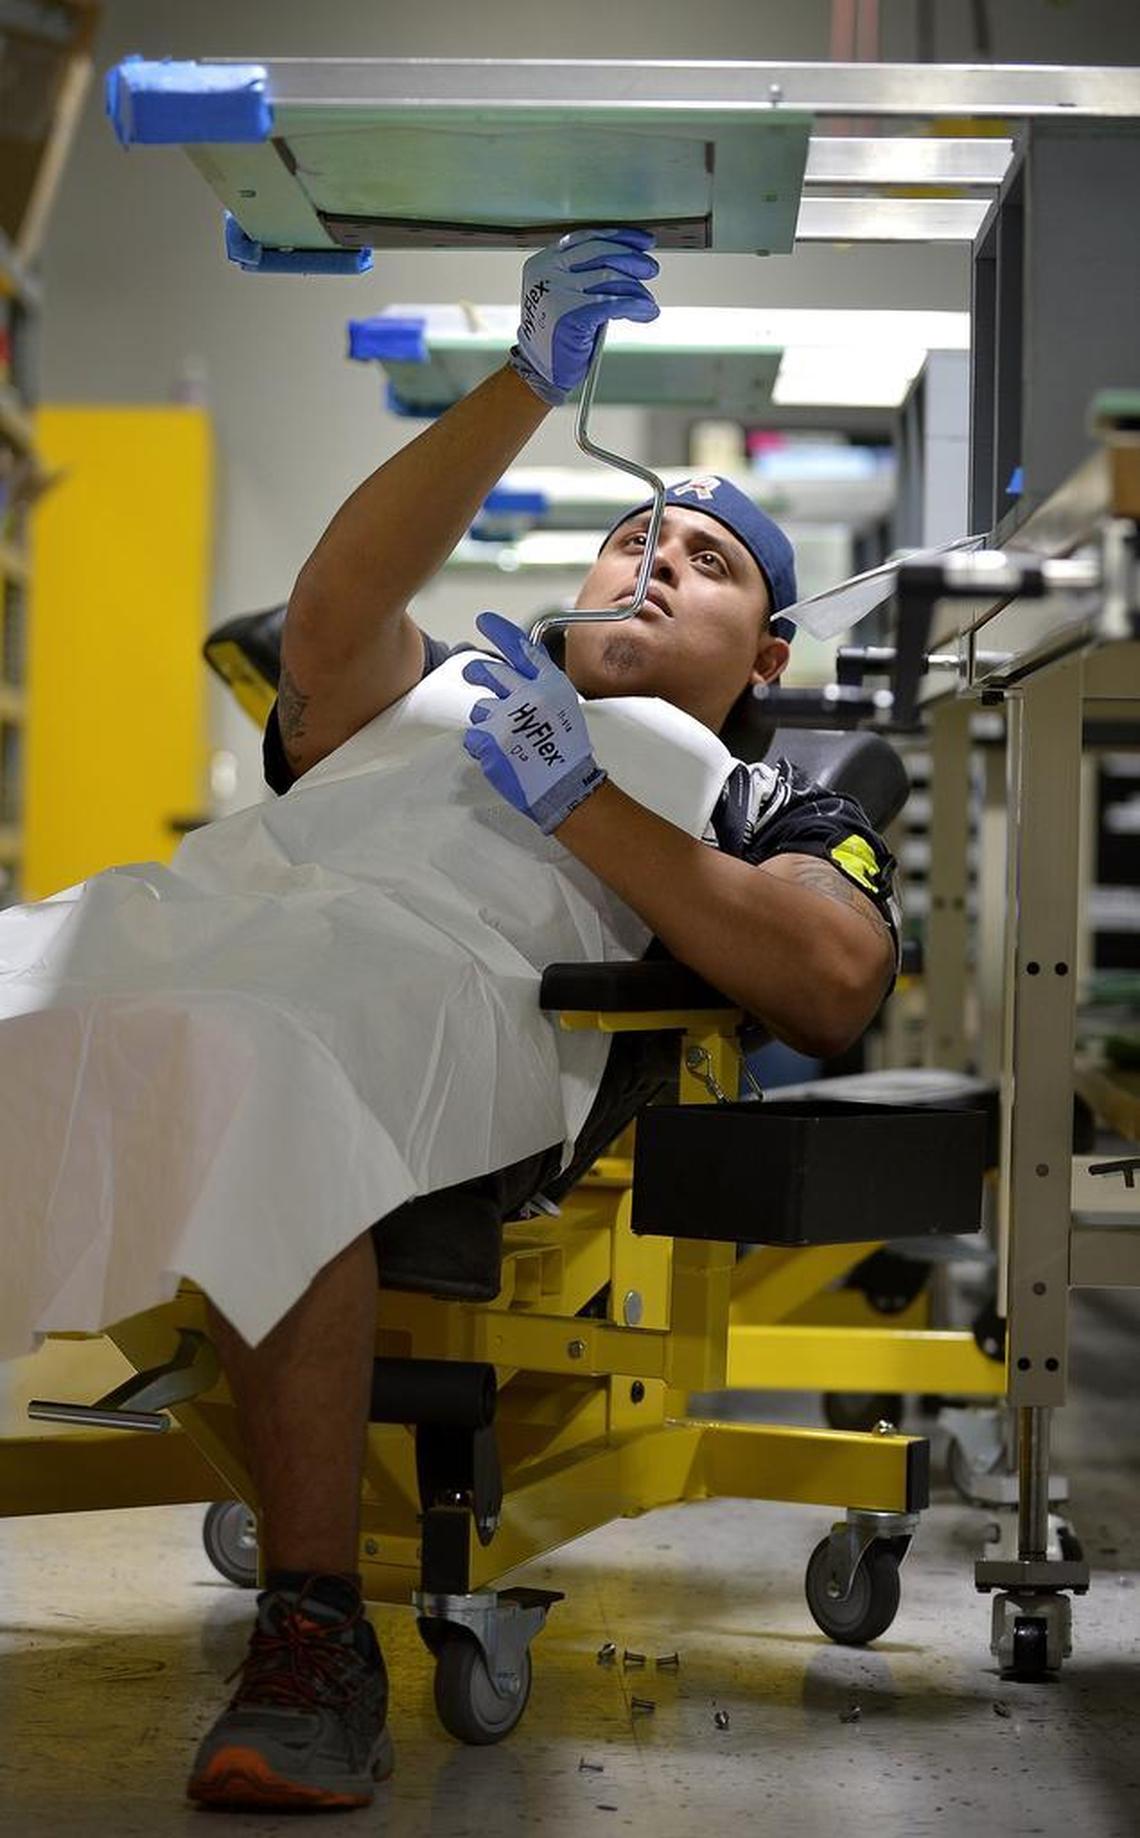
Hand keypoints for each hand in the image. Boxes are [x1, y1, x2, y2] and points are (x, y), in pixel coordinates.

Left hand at [462, 612, 607, 832]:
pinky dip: (482, 746)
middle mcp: (529, 694)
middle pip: (490, 672)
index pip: (521, 648)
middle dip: (478, 673)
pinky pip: (473, 736)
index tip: (483, 620)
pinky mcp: (491, 739)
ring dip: (487, 720)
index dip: (500, 631)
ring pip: (480, 707)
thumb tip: (511, 672)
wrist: (565, 786)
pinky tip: (501, 754)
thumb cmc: (566, 751)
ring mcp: (508, 716)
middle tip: (475, 676)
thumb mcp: (562, 706)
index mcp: (550, 684)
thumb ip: (538, 686)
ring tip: (509, 738)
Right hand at [507, 228, 658, 405]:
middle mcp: (548, 272)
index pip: (587, 237)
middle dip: (632, 259)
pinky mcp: (571, 314)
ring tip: (648, 299)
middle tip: (650, 269)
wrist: (540, 369)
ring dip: (636, 288)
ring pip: (610, 277)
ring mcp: (558, 292)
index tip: (641, 242)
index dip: (619, 237)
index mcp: (545, 261)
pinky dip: (635, 306)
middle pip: (600, 253)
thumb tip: (627, 262)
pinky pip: (614, 303)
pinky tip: (645, 311)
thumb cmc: (555, 334)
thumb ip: (584, 274)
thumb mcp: (563, 293)